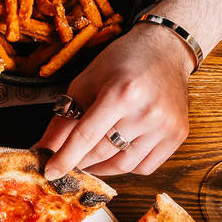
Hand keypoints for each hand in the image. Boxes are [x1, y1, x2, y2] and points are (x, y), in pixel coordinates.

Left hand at [36, 25, 194, 179]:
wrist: (166, 49)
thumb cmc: (123, 61)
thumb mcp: (86, 81)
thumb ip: (65, 117)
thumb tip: (44, 148)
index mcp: (121, 92)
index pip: (86, 136)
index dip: (65, 158)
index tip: (51, 172)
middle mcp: (147, 111)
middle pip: (103, 152)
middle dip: (79, 161)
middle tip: (66, 164)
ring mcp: (165, 126)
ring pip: (123, 165)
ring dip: (101, 167)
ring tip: (89, 159)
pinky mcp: (177, 135)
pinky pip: (145, 167)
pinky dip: (126, 166)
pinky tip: (116, 154)